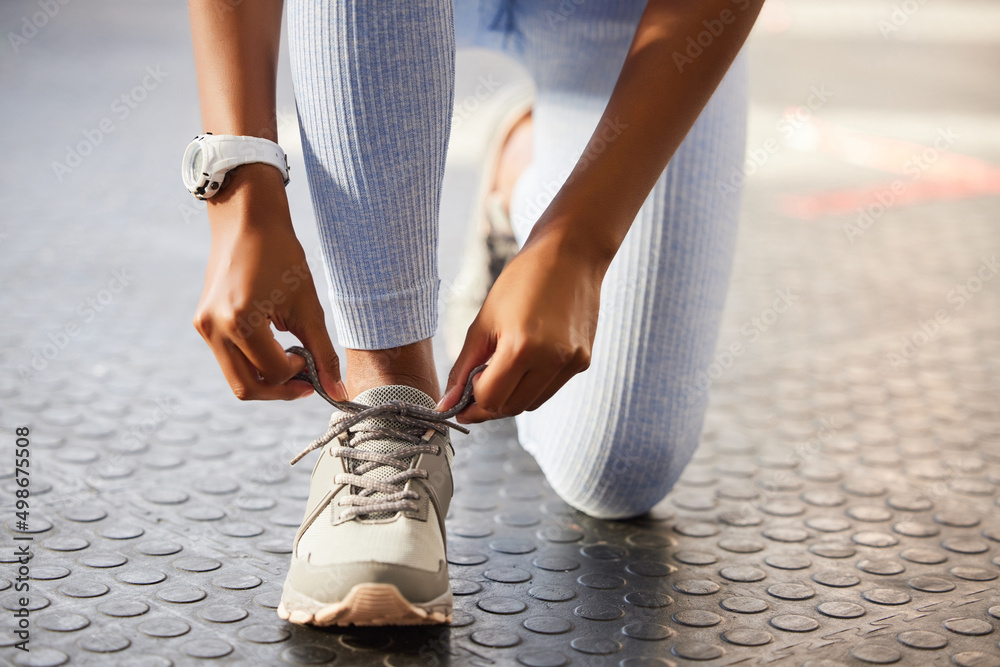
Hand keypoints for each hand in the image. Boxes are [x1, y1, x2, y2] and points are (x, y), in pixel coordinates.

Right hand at [193, 164, 347, 401]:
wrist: (248, 221)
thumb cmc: (281, 257)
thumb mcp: (308, 306)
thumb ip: (323, 353)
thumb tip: (338, 394)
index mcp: (240, 321)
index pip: (272, 373)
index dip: (299, 374)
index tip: (311, 357)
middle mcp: (215, 328)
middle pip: (247, 388)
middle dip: (280, 390)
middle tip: (305, 380)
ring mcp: (204, 326)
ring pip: (236, 378)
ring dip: (266, 378)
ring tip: (290, 359)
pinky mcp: (203, 323)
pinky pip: (229, 359)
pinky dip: (253, 362)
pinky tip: (273, 345)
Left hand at [439, 225, 601, 422]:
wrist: (570, 254)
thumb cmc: (522, 280)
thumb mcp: (484, 321)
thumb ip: (464, 366)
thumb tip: (446, 404)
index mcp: (522, 347)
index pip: (490, 399)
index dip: (470, 404)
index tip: (458, 402)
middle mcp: (552, 359)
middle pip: (511, 408)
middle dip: (488, 404)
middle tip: (475, 389)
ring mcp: (572, 362)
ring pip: (531, 403)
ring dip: (511, 396)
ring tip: (501, 369)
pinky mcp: (584, 361)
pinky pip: (550, 388)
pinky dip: (532, 384)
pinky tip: (525, 360)